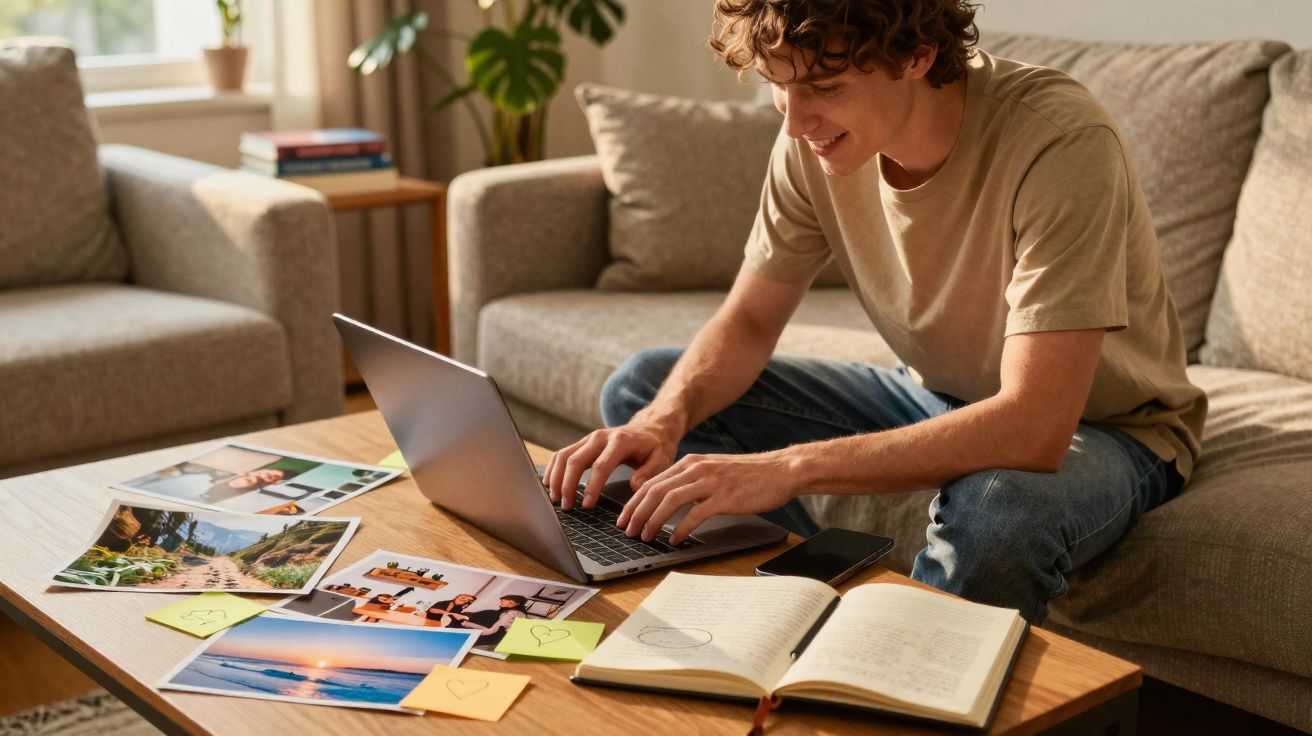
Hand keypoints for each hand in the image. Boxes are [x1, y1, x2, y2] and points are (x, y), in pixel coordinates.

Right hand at [545, 421, 678, 509]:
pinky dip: (553, 468)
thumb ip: (649, 473)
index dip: (591, 486)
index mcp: (620, 441)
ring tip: (555, 498)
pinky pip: (562, 454)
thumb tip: (634, 487)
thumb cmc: (656, 446)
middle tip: (566, 506)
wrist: (651, 427)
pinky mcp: (583, 443)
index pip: (600, 465)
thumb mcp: (662, 459)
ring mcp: (589, 439)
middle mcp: (600, 437)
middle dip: (567, 484)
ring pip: (564, 455)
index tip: (587, 505)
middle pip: (575, 460)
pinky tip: (550, 484)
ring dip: (556, 477)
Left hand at [618, 452, 798, 544]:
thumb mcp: (713, 470)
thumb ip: (691, 480)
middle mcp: (697, 468)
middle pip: (655, 490)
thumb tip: (668, 500)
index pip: (652, 481)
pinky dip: (681, 528)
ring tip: (645, 536)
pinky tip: (675, 539)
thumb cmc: (748, 475)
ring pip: (670, 500)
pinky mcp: (724, 497)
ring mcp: (710, 482)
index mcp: (691, 462)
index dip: (633, 502)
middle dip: (636, 513)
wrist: (780, 470)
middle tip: (627, 531)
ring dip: (653, 520)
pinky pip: (696, 514)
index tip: (624, 518)